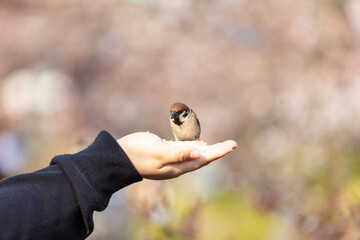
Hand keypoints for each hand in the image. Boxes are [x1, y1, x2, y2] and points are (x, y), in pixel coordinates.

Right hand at [118, 132, 236, 179]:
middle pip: (202, 157)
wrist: (117, 158)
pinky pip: (184, 151)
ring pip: (194, 155)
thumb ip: (178, 154)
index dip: (218, 152)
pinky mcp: (164, 154)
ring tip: (221, 146)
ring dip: (208, 150)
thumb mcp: (158, 152)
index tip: (232, 145)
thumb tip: (198, 154)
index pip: (203, 159)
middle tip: (232, 144)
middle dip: (218, 150)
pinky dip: (194, 147)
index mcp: (177, 166)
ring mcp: (170, 161)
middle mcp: (176, 166)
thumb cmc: (136, 153)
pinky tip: (198, 144)